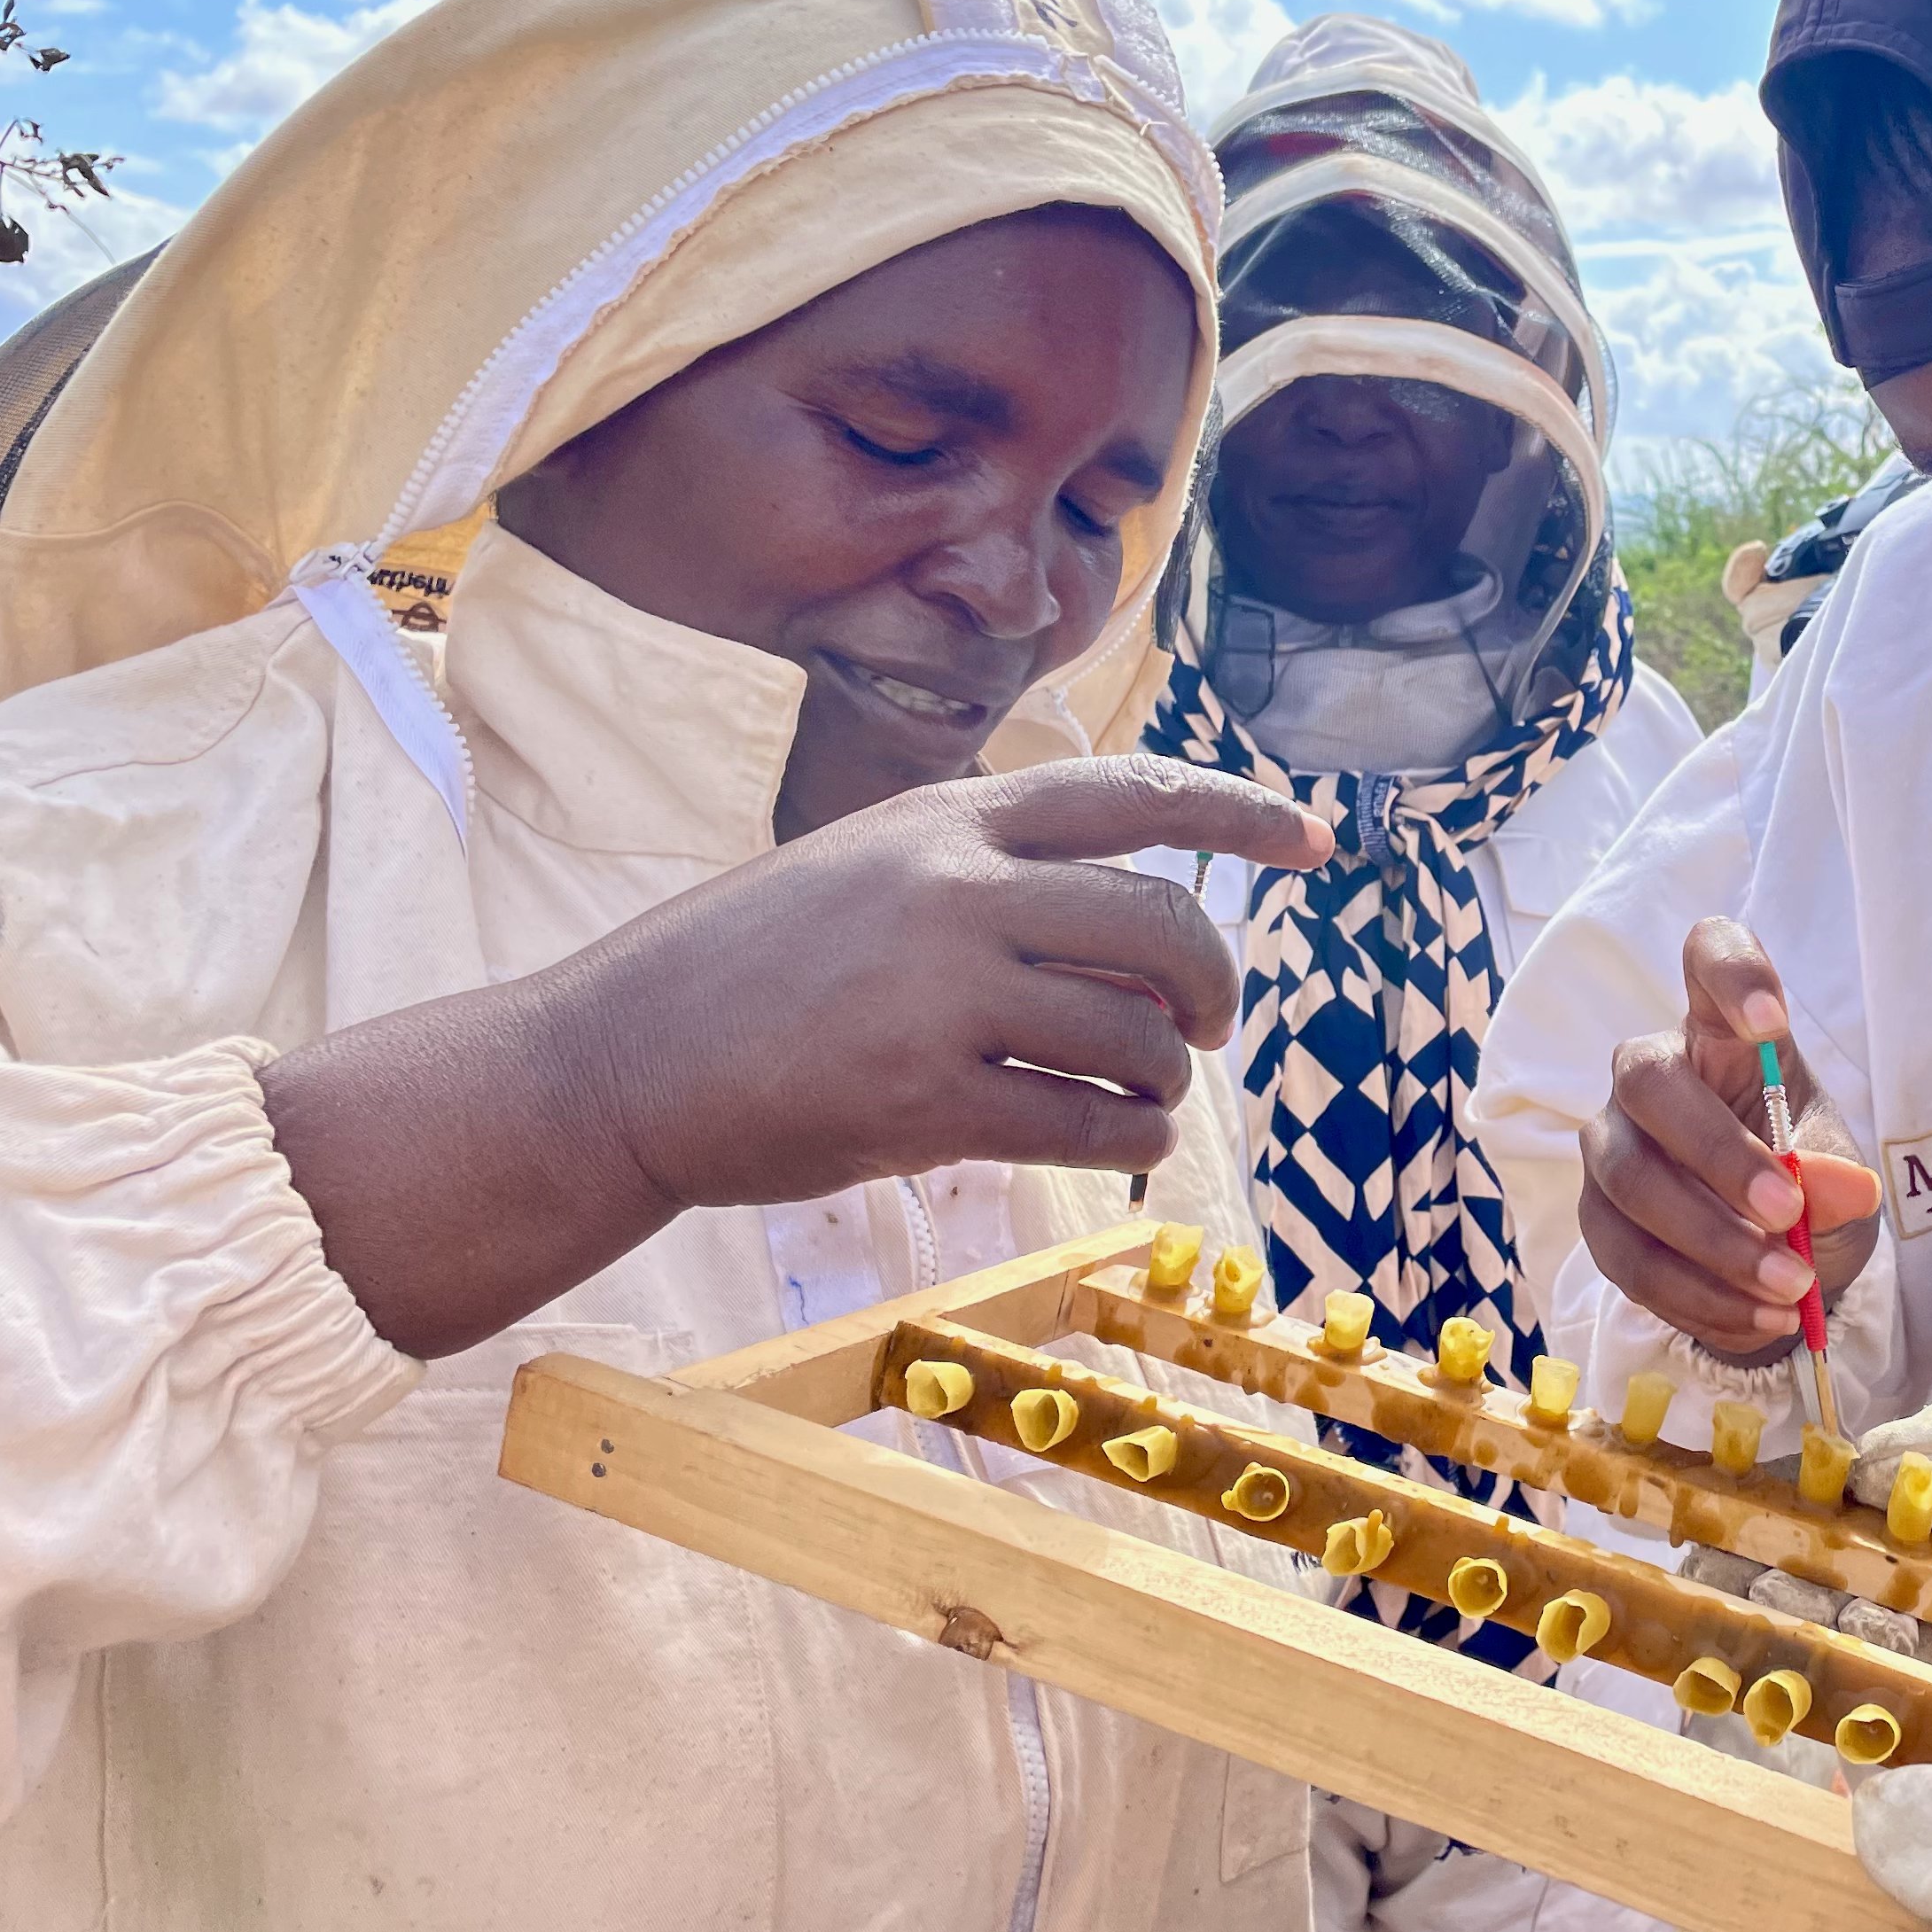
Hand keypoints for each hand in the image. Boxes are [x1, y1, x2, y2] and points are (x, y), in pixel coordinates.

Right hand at [266, 755, 1328, 1358]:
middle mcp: (953, 889)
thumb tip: (1139, 942)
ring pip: (1136, 1035)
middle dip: (1215, 984)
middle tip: (1208, 1025)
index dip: (1239, 815)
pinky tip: (1114, 1138)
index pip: (1131, 793)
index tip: (1317, 843)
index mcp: (946, 819)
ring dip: (1162, 1078)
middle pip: (1165, 924)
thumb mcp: (867, 871)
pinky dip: (1127, 1138)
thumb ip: (990, 880)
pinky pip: (1087, 1123)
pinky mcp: (920, 1097)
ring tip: (1135, 1092)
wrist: (615, 1062)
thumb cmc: (750, 974)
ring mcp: (937, 993)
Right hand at [1575, 917, 1882, 1358]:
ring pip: (1631, 1181)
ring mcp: (1612, 1145)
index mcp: (1724, 1036)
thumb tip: (1837, 1187)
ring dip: (1713, 1243)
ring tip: (1789, 1286)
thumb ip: (1840, 1179)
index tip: (1770, 1019)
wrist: (1777, 1271)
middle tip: (1787, 1213)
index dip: (1730, 974)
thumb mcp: (1845, 1186)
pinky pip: (1629, 1258)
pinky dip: (1699, 1296)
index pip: (1707, 960)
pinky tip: (1759, 1315)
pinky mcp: (1597, 1219)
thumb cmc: (1809, 1193)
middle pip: (1648, 1082)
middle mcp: (1653, 1075)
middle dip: (1716, 1154)